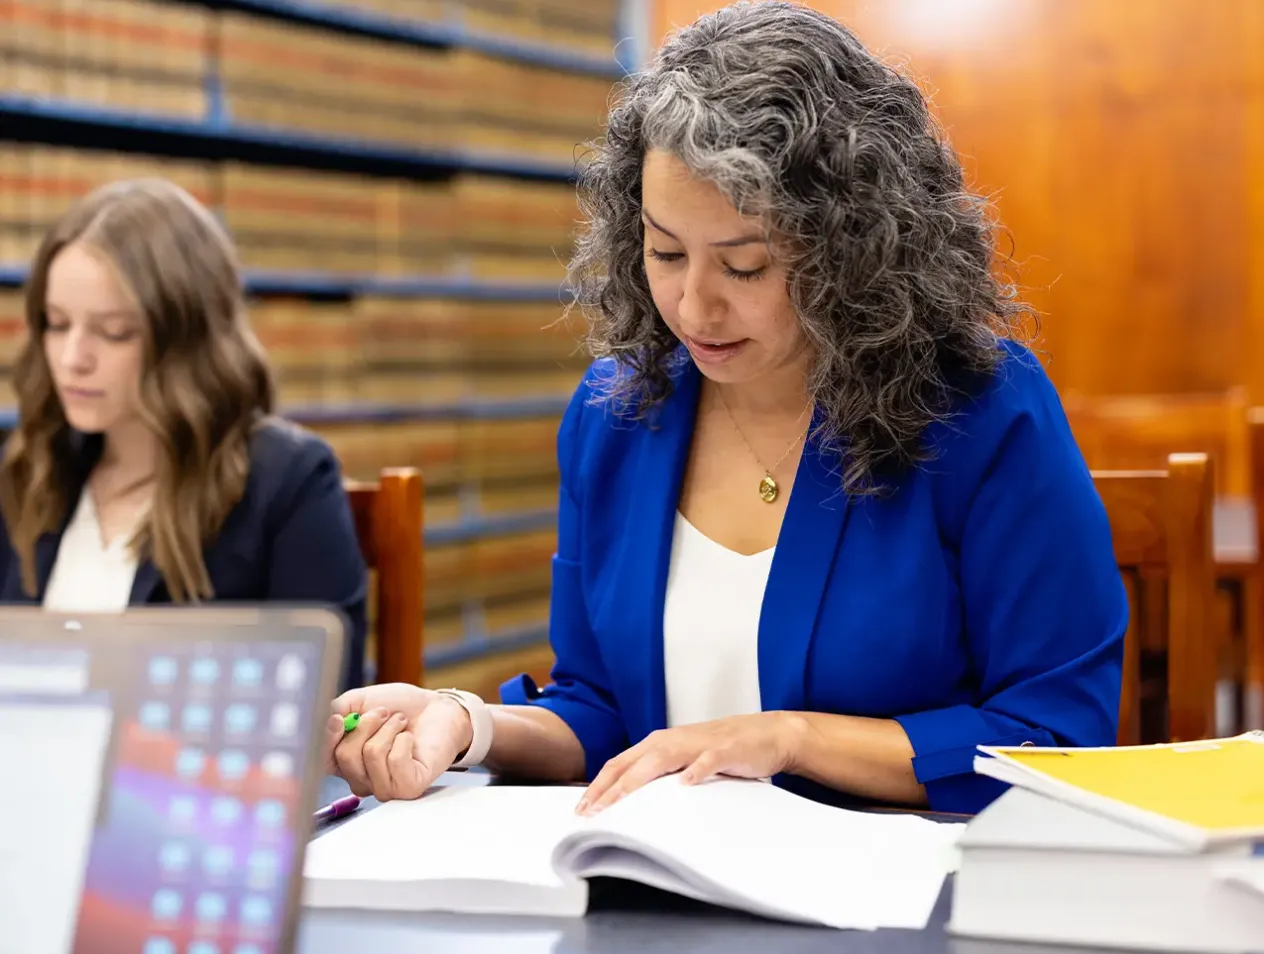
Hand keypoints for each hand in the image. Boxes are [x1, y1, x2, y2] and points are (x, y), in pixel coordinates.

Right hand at [323, 683, 474, 800]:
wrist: (436, 708)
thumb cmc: (399, 707)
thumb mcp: (360, 702)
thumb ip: (336, 710)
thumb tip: (323, 721)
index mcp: (344, 761)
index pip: (321, 761)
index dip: (326, 740)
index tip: (338, 718)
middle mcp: (361, 779)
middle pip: (345, 756)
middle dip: (367, 724)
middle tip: (385, 713)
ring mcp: (384, 787)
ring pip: (371, 755)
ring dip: (389, 728)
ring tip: (401, 723)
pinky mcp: (408, 787)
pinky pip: (396, 760)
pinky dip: (404, 739)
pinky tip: (410, 739)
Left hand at [577, 712, 801, 813]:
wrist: (768, 734)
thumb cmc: (723, 751)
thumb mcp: (685, 760)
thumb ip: (661, 775)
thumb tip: (630, 801)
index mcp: (660, 742)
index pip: (620, 763)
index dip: (599, 785)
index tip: (581, 809)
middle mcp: (672, 740)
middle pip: (632, 763)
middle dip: (607, 789)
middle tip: (589, 813)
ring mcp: (697, 744)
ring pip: (659, 760)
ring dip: (636, 781)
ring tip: (618, 803)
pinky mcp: (724, 751)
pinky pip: (706, 760)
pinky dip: (695, 770)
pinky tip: (686, 784)